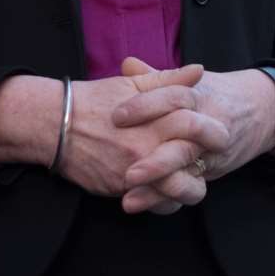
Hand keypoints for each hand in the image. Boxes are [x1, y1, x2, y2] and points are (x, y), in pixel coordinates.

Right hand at [56, 64, 229, 211]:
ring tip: (191, 180)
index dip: (214, 131)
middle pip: (196, 162)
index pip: (198, 126)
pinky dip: (165, 201)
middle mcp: (150, 145)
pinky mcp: (123, 188)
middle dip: (209, 163)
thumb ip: (168, 80)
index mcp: (156, 117)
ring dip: (190, 188)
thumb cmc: (93, 100)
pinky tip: (167, 192)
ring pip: (181, 190)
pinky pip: (156, 204)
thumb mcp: (131, 84)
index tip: (220, 134)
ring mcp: (137, 170)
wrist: (54, 125)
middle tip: (212, 160)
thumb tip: (199, 71)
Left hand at [114, 58, 274, 213]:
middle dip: (157, 161)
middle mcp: (209, 125)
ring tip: (129, 199)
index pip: (174, 98)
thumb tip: (127, 64)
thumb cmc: (215, 94)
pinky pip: (190, 189)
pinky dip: (166, 199)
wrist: (260, 111)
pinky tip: (143, 205)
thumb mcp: (191, 82)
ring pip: (188, 171)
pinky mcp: (211, 172)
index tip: (117, 116)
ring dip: (158, 188)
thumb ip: (157, 77)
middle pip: (184, 143)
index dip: (145, 106)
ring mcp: (212, 152)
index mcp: (199, 97)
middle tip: (127, 173)